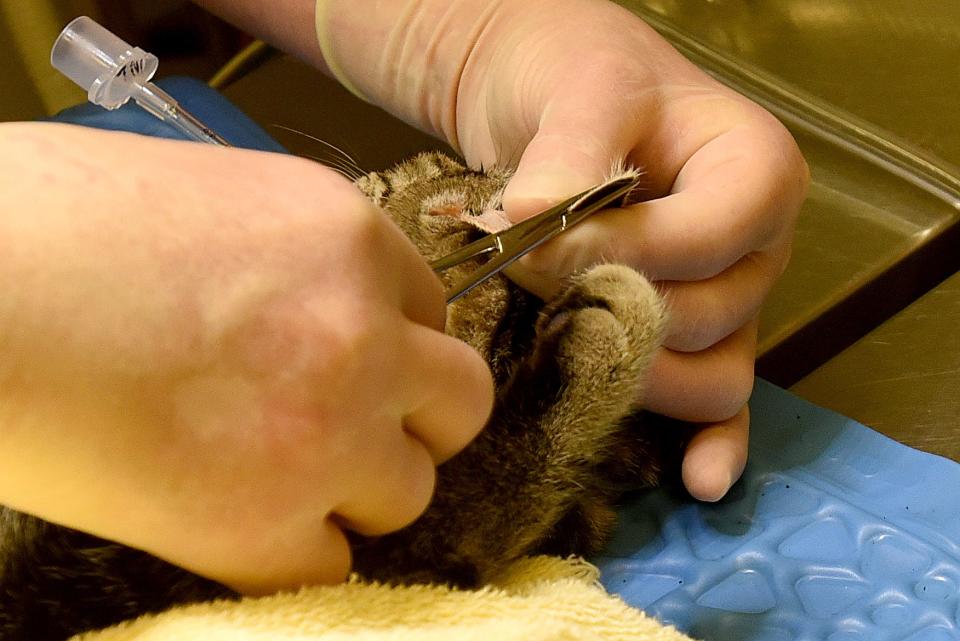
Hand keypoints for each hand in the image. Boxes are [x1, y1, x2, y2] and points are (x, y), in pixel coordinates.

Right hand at [0, 123, 491, 591]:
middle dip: (415, 420)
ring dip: (355, 491)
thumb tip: (299, 296)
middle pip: (460, 400)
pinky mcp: (261, 526)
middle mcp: (361, 332)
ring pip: (408, 490)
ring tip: (275, 476)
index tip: (358, 360)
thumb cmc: (44, 224)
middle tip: (352, 427)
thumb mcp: (204, 195)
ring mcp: (325, 431)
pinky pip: (330, 565)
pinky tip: (234, 522)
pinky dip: (291, 553)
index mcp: (344, 235)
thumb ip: (286, 253)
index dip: (394, 340)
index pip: (430, 307)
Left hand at [317, 0, 807, 500]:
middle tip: (532, 289)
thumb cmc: (582, 81)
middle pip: (705, 317)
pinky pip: (724, 404)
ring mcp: (734, 302)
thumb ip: (570, 160)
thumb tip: (532, 226)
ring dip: (632, 375)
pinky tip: (697, 481)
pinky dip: (713, 444)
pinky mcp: (698, 343)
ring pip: (710, 374)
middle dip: (611, 314)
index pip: (706, 242)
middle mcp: (759, 247)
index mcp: (756, 173)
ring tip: (566, 352)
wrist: (565, 101)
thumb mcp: (582, 94)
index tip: (537, 247)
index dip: (622, 254)